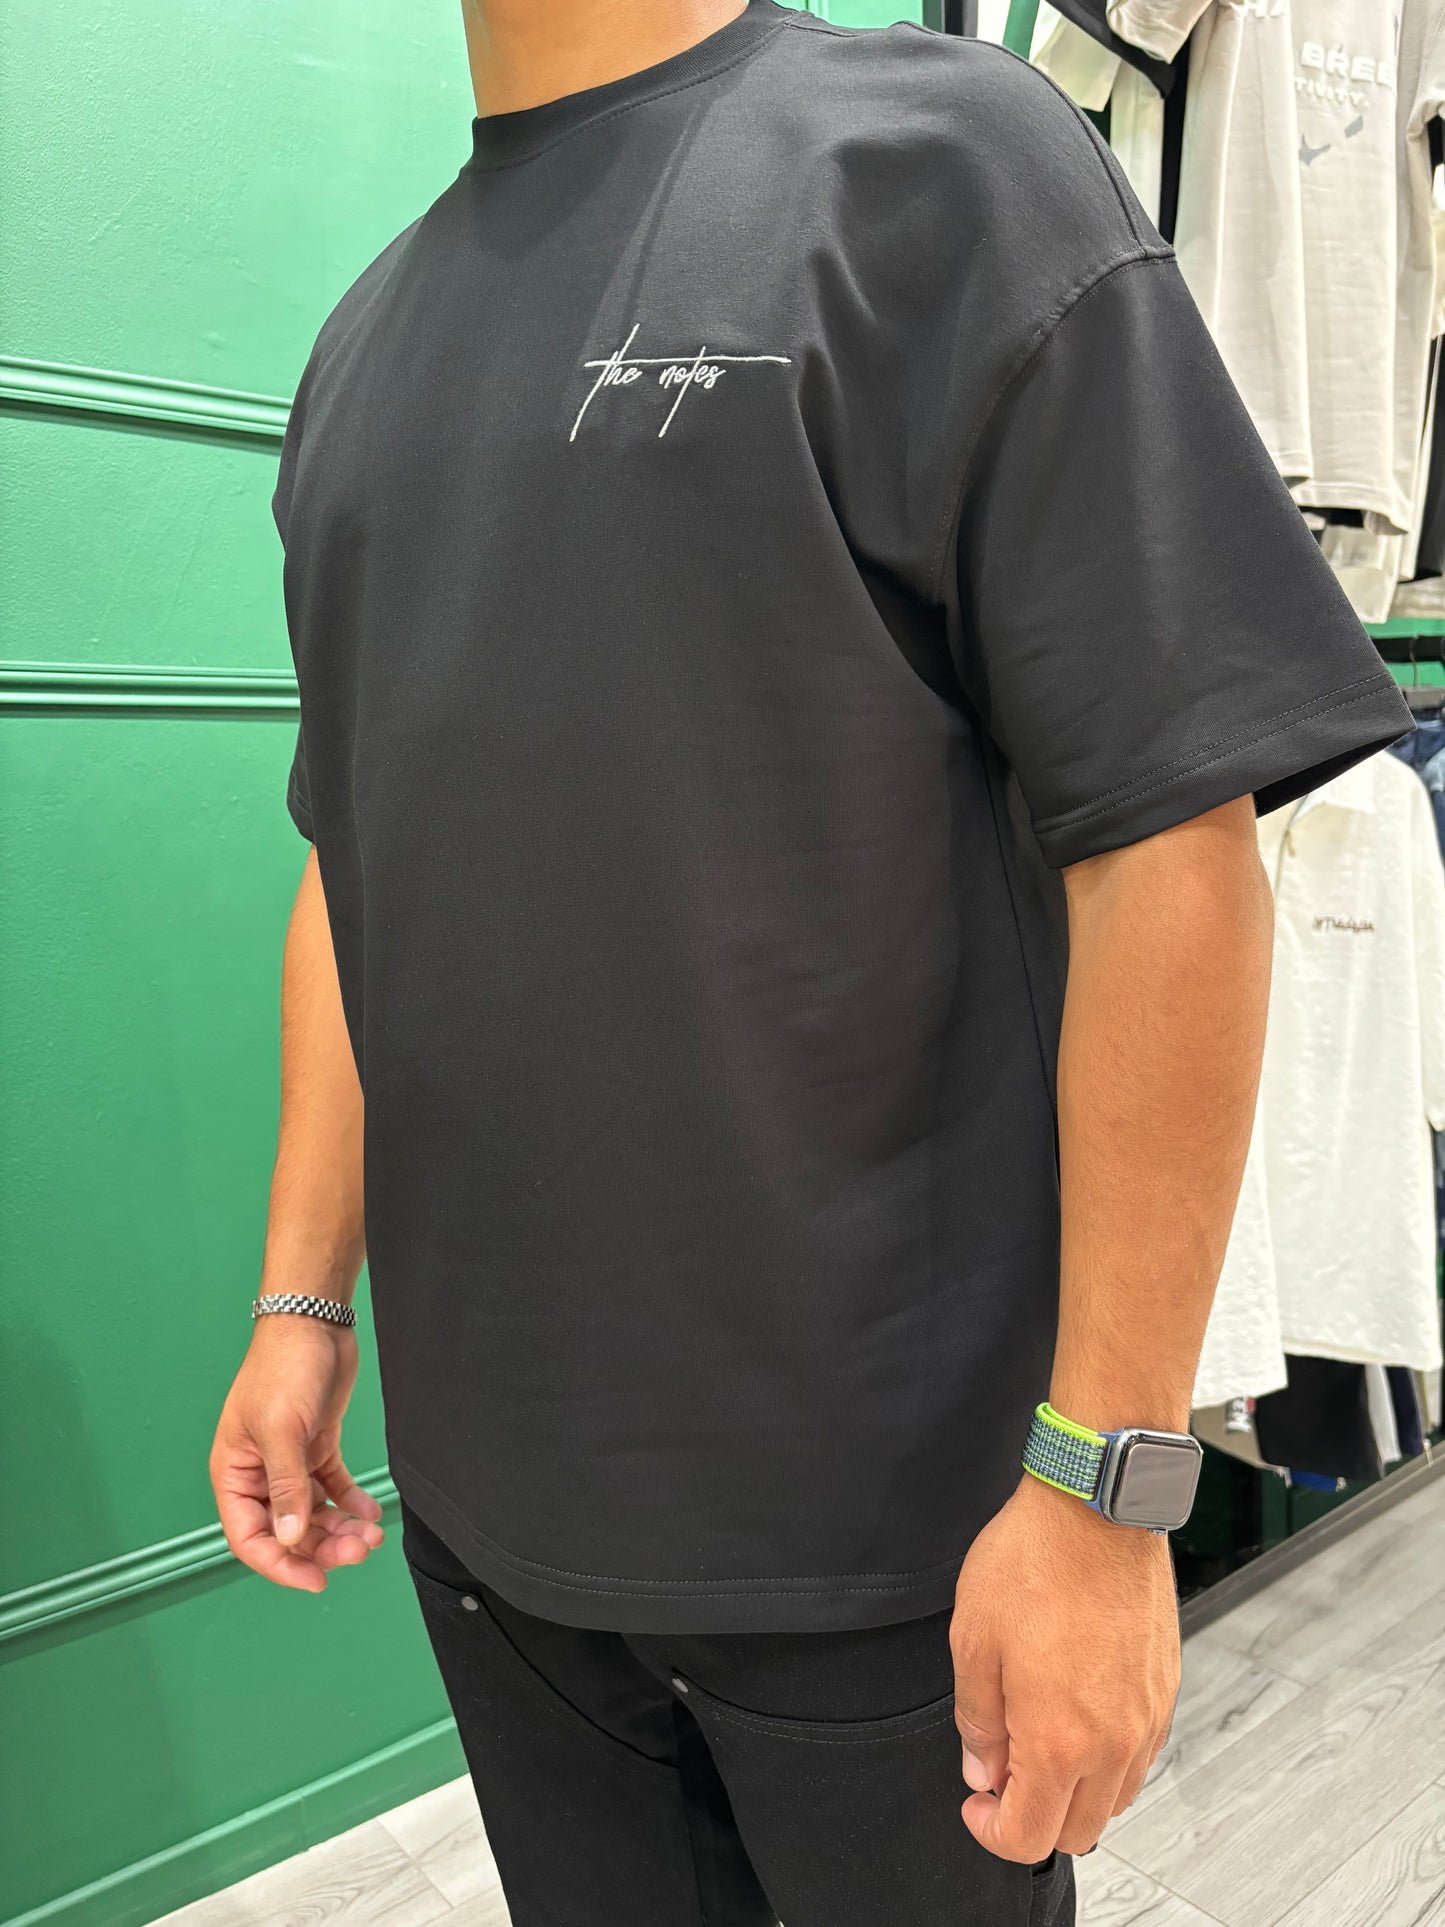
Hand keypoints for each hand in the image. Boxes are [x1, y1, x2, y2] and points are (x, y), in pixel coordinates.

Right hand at [210, 1312, 384, 1591]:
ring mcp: (289, 1461)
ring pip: (312, 1514)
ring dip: (339, 1529)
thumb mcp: (281, 1430)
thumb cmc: (284, 1368)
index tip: (316, 1581)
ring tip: (370, 1534)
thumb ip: (286, 1487)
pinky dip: (350, 1502)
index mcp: (235, 1473)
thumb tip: (289, 1539)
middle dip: (322, 1547)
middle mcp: (260, 1473)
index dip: (280, 1565)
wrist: (315, 1322)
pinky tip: (370, 1512)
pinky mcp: (317, 1446)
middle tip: (358, 1549)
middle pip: (287, 1531)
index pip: (249, 1537)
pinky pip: (332, 1487)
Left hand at [950, 1473, 1178, 1860]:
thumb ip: (977, 1722)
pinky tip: (1076, 1713)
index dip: (992, 1832)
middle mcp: (1114, 1743)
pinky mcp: (1166, 1690)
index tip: (977, 1802)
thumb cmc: (1034, 1561)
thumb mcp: (973, 1641)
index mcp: (1059, 1741)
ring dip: (1074, 1791)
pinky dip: (1108, 1758)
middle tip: (1001, 1772)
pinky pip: (1141, 1755)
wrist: (1098, 1508)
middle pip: (1078, 1832)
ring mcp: (1147, 1718)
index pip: (1030, 1837)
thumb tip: (984, 1772)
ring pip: (1115, 1799)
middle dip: (1033, 1818)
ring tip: (1037, 1737)